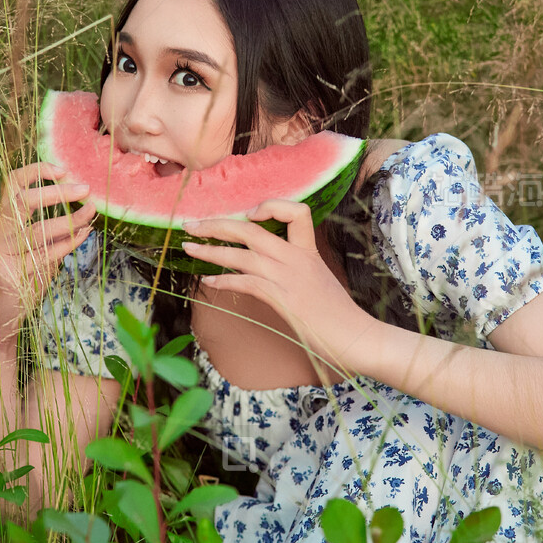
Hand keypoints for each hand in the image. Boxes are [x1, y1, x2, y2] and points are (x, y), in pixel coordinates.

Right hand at [0, 162, 97, 343]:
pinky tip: (84, 235)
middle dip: (56, 192)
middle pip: (21, 201)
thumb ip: (51, 232)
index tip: (62, 168)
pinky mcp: (9, 275)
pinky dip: (68, 243)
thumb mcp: (36, 253)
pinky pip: (45, 254)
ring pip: (37, 230)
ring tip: (91, 213)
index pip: (11, 186)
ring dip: (70, 220)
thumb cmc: (20, 283)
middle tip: (84, 188)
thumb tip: (84, 208)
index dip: (35, 171)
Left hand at [180, 200, 376, 376]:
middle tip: (192, 224)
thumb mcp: (318, 281)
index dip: (270, 206)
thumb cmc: (337, 314)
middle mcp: (297, 258)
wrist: (355, 336)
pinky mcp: (281, 299)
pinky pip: (244, 281)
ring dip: (209, 250)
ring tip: (188, 248)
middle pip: (251, 229)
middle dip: (217, 224)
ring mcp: (288, 277)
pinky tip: (208, 282)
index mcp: (308, 251)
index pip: (295, 211)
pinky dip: (222, 280)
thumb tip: (268, 268)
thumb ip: (296, 268)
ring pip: (240, 253)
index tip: (249, 214)